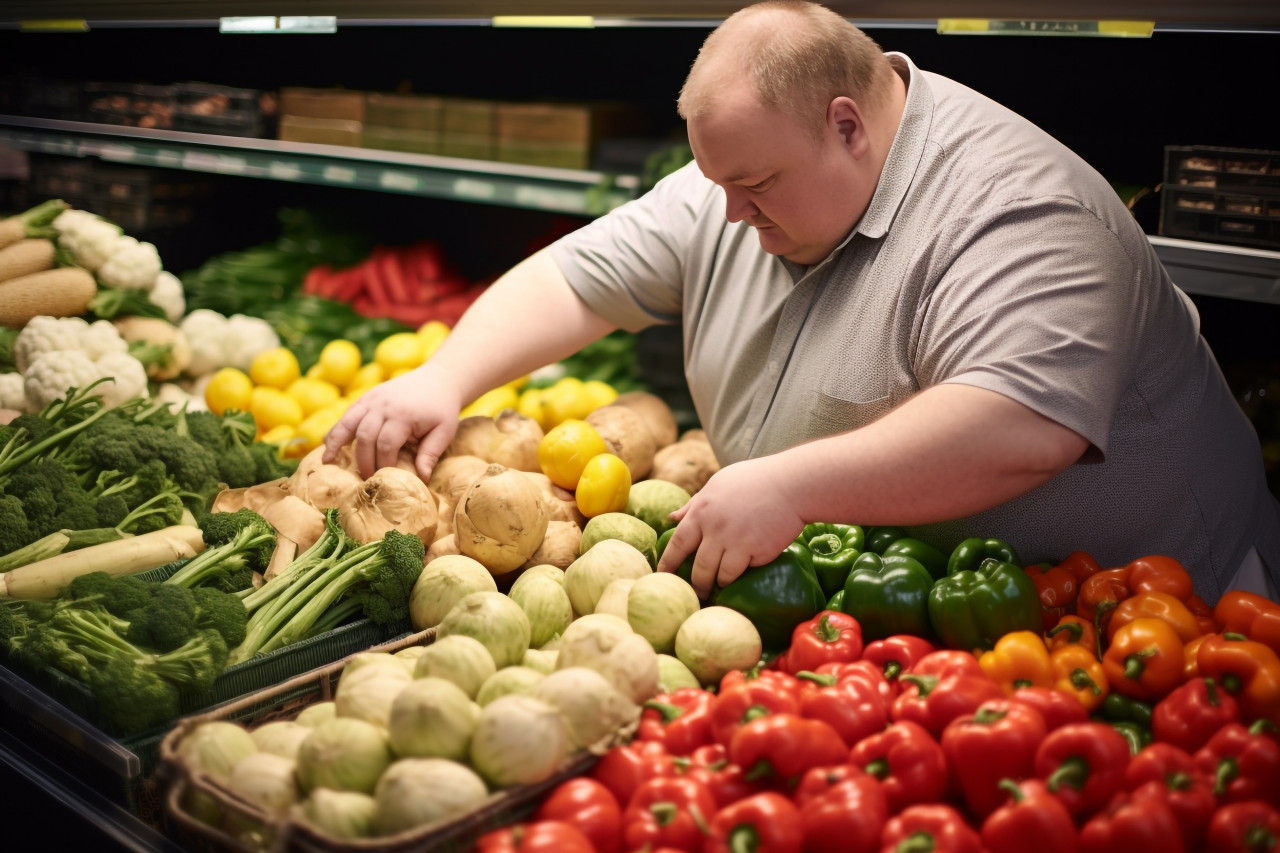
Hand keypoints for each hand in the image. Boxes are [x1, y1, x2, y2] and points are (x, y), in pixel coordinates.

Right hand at [322, 362, 462, 480]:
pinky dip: (335, 431)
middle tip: (366, 479)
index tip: (386, 479)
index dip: (384, 464)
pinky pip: (346, 415)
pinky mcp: (366, 397)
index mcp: (403, 415)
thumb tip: (421, 480)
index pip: (386, 444)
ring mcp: (372, 399)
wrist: (438, 379)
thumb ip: (430, 454)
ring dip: (336, 444)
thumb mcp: (444, 431)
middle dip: (363, 461)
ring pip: (348, 423)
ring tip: (328, 463)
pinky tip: (327, 446)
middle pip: (365, 436)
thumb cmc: (442, 409)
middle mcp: (383, 405)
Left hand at [654, 457, 804, 598]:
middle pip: (699, 568)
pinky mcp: (758, 552)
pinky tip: (745, 570)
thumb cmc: (754, 480)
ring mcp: (737, 542)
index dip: (668, 563)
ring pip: (720, 576)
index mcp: (702, 511)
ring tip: (720, 587)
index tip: (662, 577)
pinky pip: (744, 571)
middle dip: (696, 584)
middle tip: (697, 593)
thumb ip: (694, 504)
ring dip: (720, 583)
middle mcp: (716, 528)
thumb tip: (671, 518)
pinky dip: (742, 573)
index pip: (677, 543)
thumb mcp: (718, 484)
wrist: (791, 484)